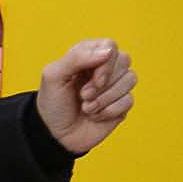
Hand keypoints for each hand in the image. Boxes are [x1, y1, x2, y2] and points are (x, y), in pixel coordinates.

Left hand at [36, 38, 136, 155]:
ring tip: (86, 108)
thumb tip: (108, 51)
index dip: (104, 63)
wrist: (54, 134)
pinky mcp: (122, 104)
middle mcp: (105, 68)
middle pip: (124, 60)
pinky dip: (108, 111)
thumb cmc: (53, 103)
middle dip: (102, 83)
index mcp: (88, 56)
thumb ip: (77, 57)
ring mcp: (115, 86)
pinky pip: (128, 100)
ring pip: (129, 79)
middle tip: (83, 95)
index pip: (110, 46)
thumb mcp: (54, 76)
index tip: (90, 79)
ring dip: (104, 98)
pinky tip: (95, 116)